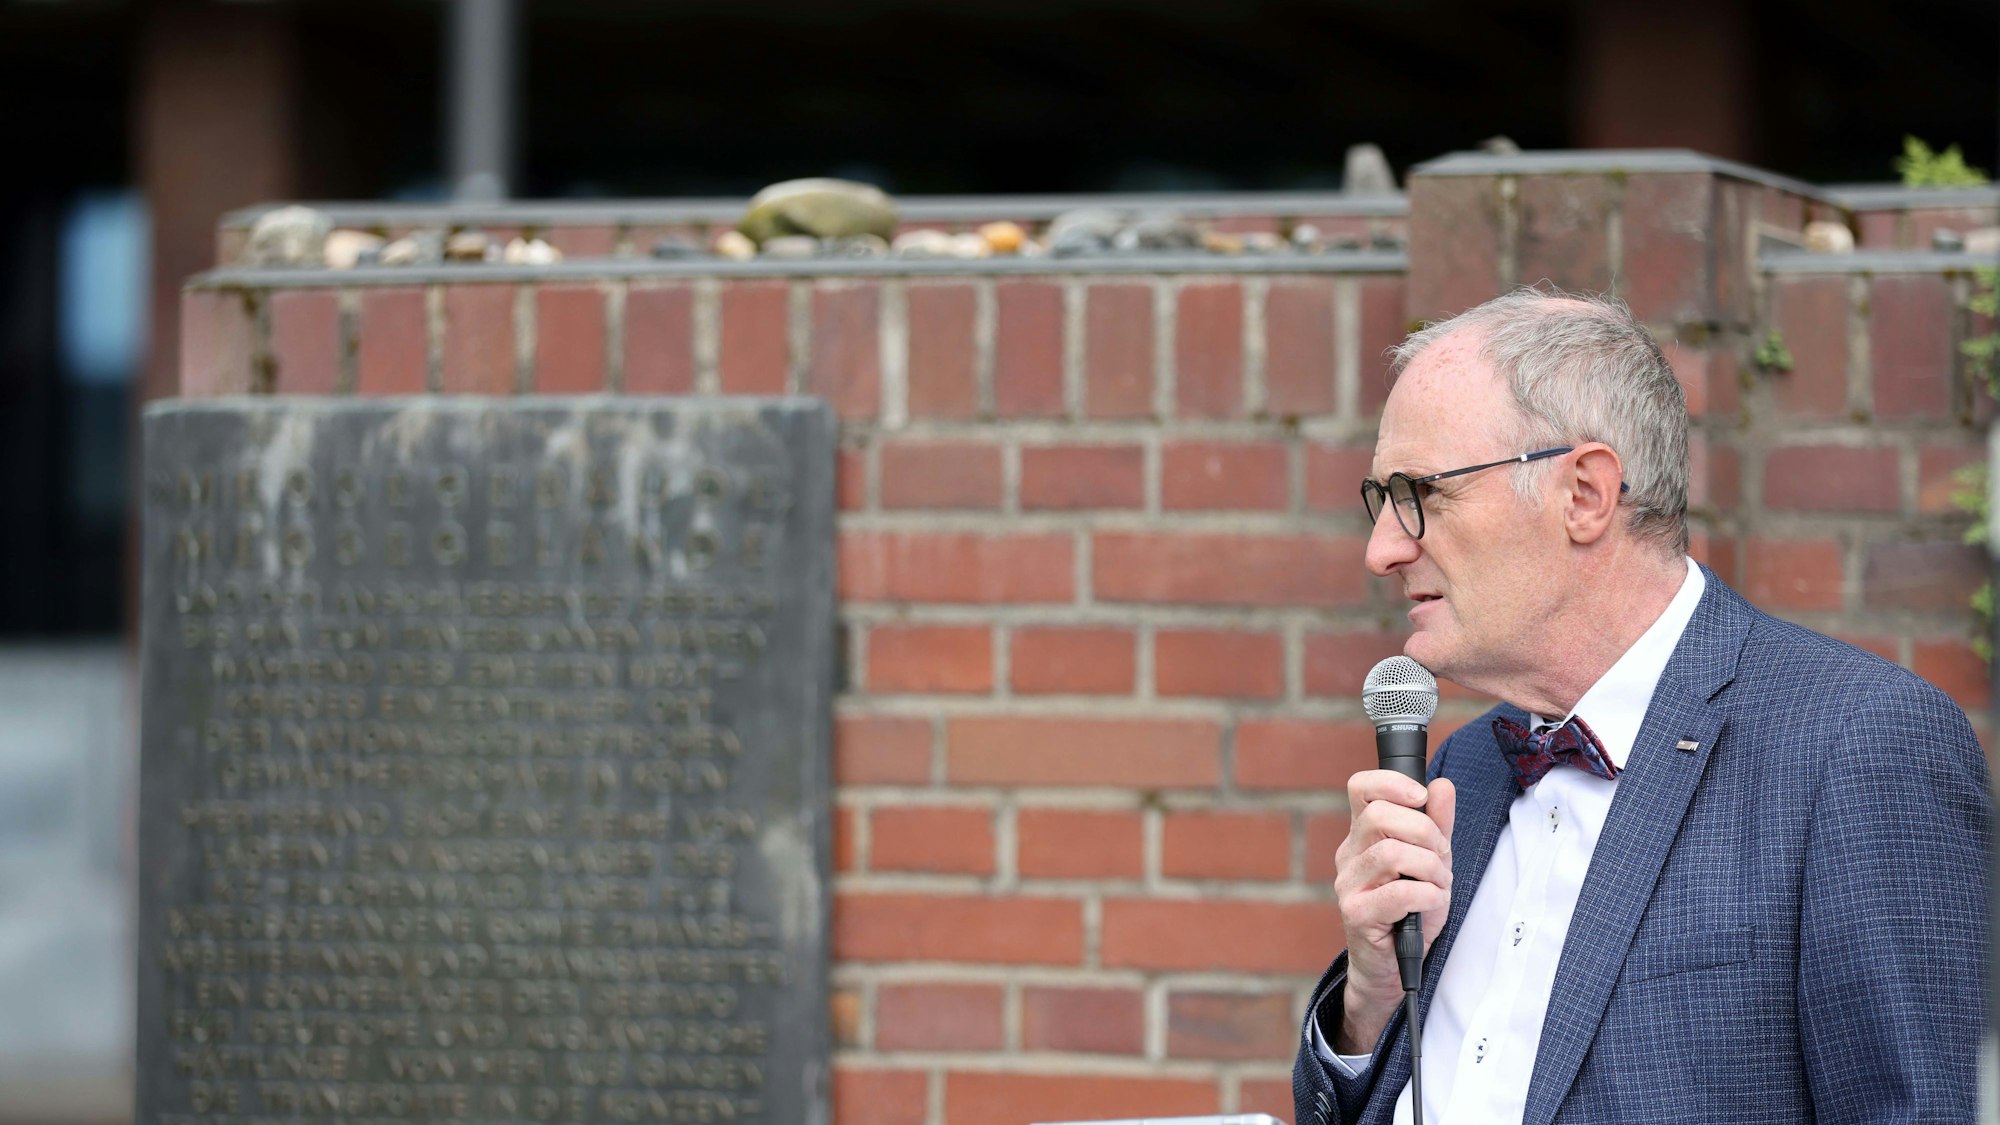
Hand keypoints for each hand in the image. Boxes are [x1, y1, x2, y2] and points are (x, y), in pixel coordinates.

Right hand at [1331, 769, 1455, 1053]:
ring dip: (1430, 868)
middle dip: (1425, 833)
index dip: (1391, 782)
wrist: (1394, 967)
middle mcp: (1349, 855)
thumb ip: (1437, 824)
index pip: (1361, 788)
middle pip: (1378, 816)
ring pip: (1391, 853)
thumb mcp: (1431, 862)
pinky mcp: (1356, 913)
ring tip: (1439, 885)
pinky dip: (1427, 895)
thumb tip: (1441, 785)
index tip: (1421, 797)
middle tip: (1441, 857)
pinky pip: (1399, 892)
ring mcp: (1348, 884)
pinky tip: (1431, 904)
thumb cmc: (1410, 912)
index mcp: (1363, 835)